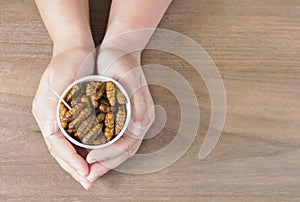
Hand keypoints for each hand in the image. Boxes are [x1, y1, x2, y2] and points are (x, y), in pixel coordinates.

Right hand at [32, 46, 94, 189]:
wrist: (75, 48)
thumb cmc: (69, 61)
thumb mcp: (60, 78)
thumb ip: (51, 104)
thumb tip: (49, 131)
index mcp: (46, 112)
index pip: (58, 145)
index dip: (71, 160)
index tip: (85, 173)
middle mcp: (51, 117)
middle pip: (61, 150)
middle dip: (74, 167)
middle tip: (87, 182)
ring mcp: (60, 116)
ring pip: (67, 146)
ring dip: (78, 162)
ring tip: (89, 175)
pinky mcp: (70, 113)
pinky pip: (74, 136)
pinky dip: (82, 148)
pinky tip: (92, 155)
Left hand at [85, 51, 154, 181]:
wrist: (121, 51)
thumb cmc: (123, 63)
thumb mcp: (129, 77)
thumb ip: (138, 102)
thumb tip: (140, 128)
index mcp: (143, 115)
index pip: (127, 144)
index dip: (109, 155)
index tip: (90, 159)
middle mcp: (139, 122)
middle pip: (123, 152)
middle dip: (105, 165)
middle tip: (87, 176)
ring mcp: (131, 121)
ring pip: (118, 149)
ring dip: (103, 161)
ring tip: (86, 170)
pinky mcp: (121, 118)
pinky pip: (113, 140)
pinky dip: (102, 150)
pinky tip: (88, 152)